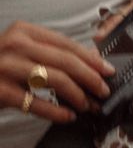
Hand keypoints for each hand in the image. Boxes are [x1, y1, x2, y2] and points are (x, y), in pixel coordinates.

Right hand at [0, 21, 114, 121]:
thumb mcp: (23, 50)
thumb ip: (51, 52)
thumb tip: (89, 60)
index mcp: (24, 31)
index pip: (67, 43)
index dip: (91, 59)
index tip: (107, 70)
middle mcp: (16, 45)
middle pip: (65, 61)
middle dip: (90, 78)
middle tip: (103, 90)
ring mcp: (6, 67)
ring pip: (55, 79)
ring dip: (77, 95)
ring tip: (87, 105)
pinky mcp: (1, 91)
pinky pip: (36, 103)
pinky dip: (57, 111)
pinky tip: (67, 116)